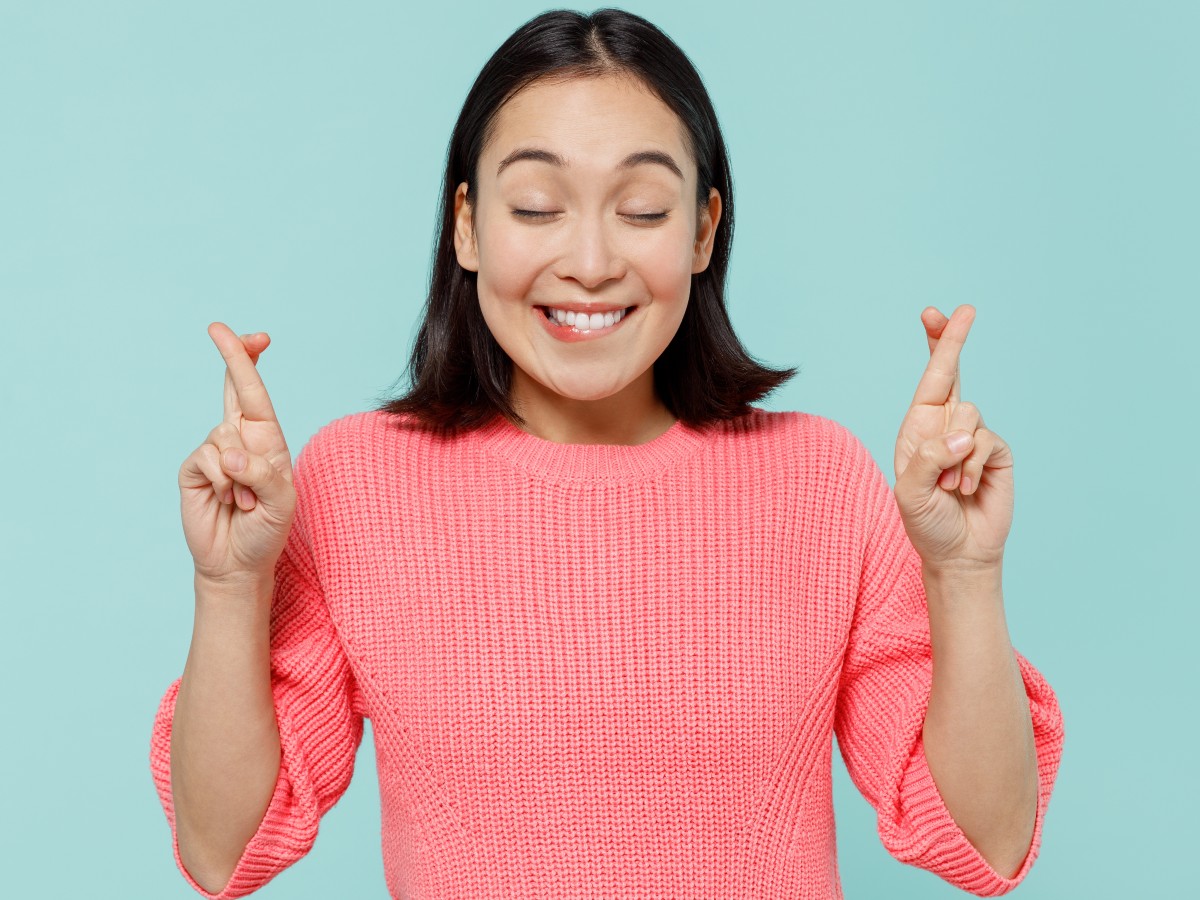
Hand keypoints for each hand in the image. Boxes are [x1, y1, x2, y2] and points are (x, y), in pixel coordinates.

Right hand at [177, 324, 296, 585]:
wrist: (237, 564)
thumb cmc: (266, 531)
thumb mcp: (280, 503)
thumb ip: (262, 475)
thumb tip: (230, 454)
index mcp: (267, 440)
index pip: (257, 394)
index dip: (250, 362)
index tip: (254, 335)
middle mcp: (240, 439)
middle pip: (234, 388)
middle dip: (233, 356)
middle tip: (218, 327)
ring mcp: (215, 453)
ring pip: (223, 435)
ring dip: (240, 473)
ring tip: (246, 501)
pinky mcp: (194, 470)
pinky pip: (208, 459)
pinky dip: (223, 481)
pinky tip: (228, 502)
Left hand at [893, 305, 1013, 571]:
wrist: (958, 552)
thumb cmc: (926, 523)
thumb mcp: (911, 492)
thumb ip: (930, 458)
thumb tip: (964, 432)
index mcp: (918, 429)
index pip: (928, 380)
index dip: (935, 345)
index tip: (934, 313)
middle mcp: (945, 426)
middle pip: (952, 374)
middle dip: (953, 340)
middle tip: (965, 308)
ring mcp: (973, 437)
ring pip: (970, 416)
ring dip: (955, 457)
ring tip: (948, 487)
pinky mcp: (997, 453)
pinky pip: (986, 442)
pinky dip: (972, 468)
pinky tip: (966, 490)